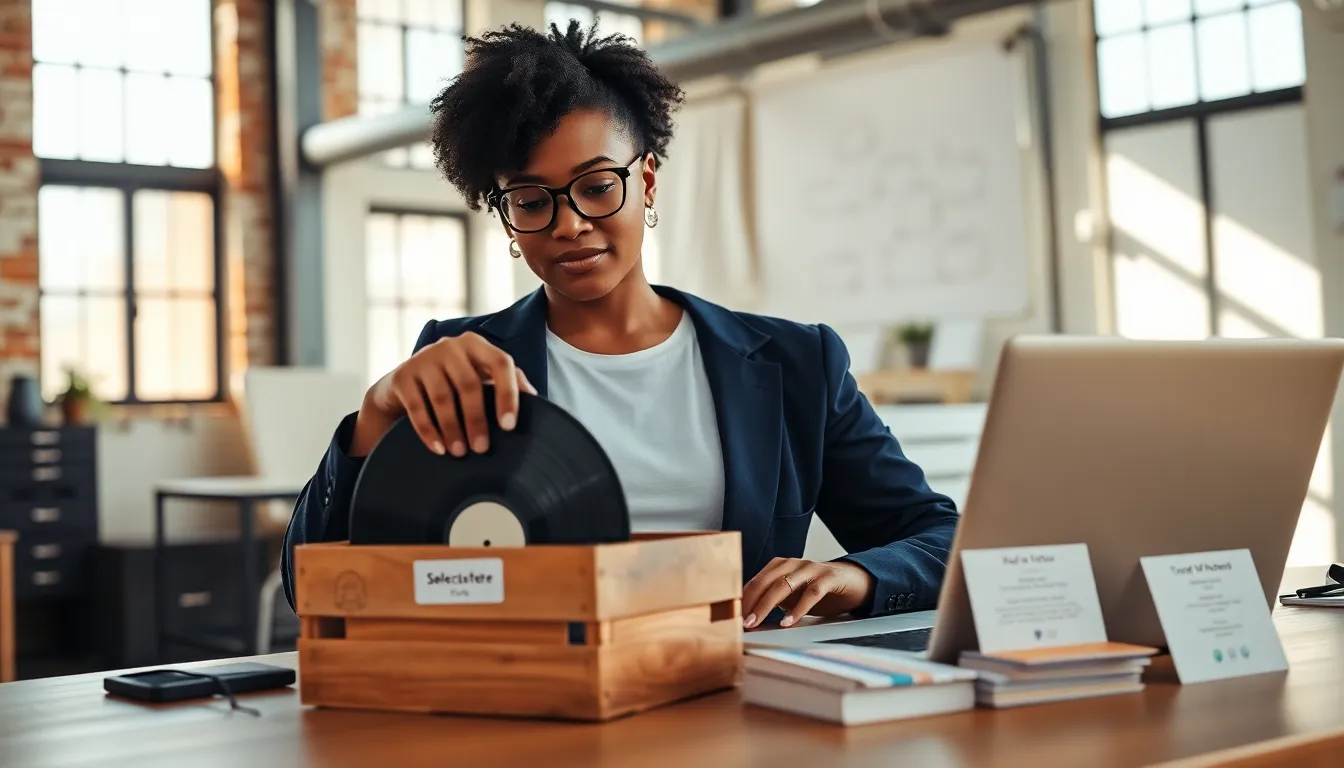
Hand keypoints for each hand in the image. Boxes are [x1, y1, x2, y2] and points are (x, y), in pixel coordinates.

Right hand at [352, 332, 536, 457]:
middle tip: (482, 449)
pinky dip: (429, 431)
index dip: (508, 394)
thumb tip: (537, 399)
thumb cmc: (453, 383)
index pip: (501, 363)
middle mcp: (450, 346)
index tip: (509, 426)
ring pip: (443, 397)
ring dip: (453, 429)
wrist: (403, 385)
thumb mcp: (480, 377)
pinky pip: (418, 407)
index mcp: (477, 345)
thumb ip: (509, 382)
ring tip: (460, 453)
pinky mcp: (403, 375)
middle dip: (477, 420)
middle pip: (469, 384)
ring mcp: (424, 358)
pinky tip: (439, 449)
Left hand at [741, 558, 874, 629]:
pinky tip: (789, 622)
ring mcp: (811, 569)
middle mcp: (793, 564)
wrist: (854, 581)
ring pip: (784, 585)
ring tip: (757, 622)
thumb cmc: (818, 590)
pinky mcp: (829, 578)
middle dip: (751, 603)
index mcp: (780, 566)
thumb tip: (749, 618)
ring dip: (767, 605)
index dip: (743, 599)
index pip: (756, 581)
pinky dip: (798, 609)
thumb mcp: (792, 595)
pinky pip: (811, 593)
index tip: (733, 616)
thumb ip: (773, 601)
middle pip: (766, 582)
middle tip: (742, 623)